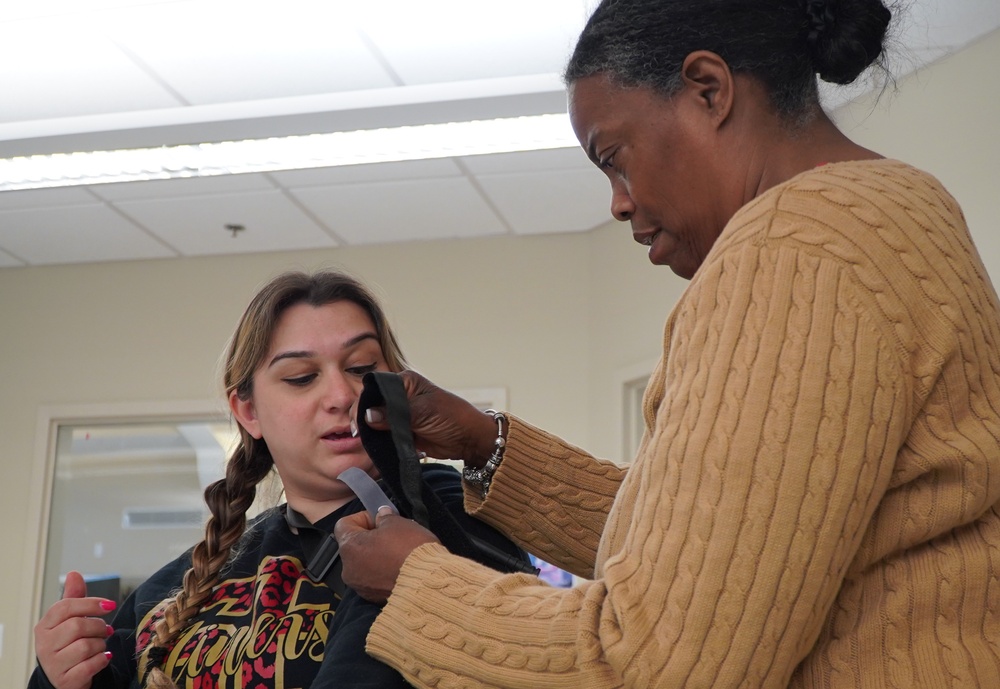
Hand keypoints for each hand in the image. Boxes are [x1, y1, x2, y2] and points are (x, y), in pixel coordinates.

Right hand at [34, 571, 113, 688]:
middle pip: (78, 626)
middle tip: (106, 630)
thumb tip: (74, 573)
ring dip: (101, 645)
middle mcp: (44, 645)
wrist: (65, 677)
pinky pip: (91, 665)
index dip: (91, 603)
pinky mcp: (65, 680)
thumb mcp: (70, 620)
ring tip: (100, 646)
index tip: (110, 605)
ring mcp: (53, 664)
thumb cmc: (69, 643)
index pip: (65, 607)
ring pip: (86, 646)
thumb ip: (74, 598)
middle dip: (99, 627)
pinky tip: (102, 658)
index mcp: (44, 626)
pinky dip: (102, 660)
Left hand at [334, 507, 440, 603]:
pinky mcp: (372, 598)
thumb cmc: (409, 550)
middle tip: (394, 535)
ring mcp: (360, 586)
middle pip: (355, 546)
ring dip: (378, 556)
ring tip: (400, 554)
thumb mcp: (399, 523)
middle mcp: (348, 569)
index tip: (381, 520)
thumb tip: (381, 516)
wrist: (425, 585)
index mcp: (350, 546)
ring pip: (364, 564)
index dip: (363, 517)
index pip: (344, 524)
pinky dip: (384, 572)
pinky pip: (374, 579)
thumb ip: (385, 518)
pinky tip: (401, 569)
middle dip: (372, 538)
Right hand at [361, 370, 499, 467]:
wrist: (469, 440)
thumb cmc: (453, 418)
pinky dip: (380, 441)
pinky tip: (376, 446)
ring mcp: (400, 414)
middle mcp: (400, 396)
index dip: (365, 402)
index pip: (376, 387)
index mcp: (405, 382)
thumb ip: (395, 414)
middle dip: (367, 419)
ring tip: (368, 442)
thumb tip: (368, 416)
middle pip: (373, 405)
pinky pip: (384, 435)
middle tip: (361, 434)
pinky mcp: (402, 431)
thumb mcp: (424, 413)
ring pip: (376, 422)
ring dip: (373, 432)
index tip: (360, 420)